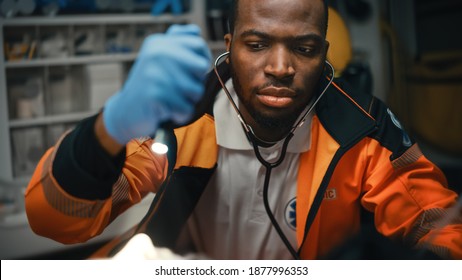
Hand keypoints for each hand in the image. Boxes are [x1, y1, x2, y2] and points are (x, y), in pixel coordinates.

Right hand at [102, 24, 210, 144]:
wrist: (126, 112)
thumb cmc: (151, 86)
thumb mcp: (160, 58)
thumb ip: (178, 42)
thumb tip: (196, 31)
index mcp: (159, 43)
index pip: (198, 45)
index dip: (201, 62)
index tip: (191, 73)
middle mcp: (157, 54)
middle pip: (201, 66)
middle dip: (196, 82)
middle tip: (177, 89)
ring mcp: (155, 74)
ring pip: (197, 90)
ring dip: (188, 101)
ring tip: (170, 100)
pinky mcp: (155, 96)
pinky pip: (186, 109)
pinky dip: (180, 115)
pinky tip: (166, 112)